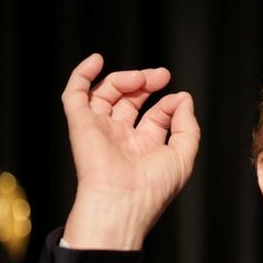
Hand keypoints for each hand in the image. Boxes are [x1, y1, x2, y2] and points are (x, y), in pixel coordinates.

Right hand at [61, 54, 199, 249]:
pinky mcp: (80, 124)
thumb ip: (188, 126)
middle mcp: (122, 139)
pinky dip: (82, 74)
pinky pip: (75, 94)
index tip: (178, 99)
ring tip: (142, 77)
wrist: (123, 201)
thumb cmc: (154, 187)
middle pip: (131, 101)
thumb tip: (184, 99)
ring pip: (107, 94)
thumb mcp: (183, 155)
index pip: (156, 116)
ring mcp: (100, 130)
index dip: (169, 104)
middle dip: (147, 84)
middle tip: (162, 75)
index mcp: (145, 149)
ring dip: (125, 79)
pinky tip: (97, 61)